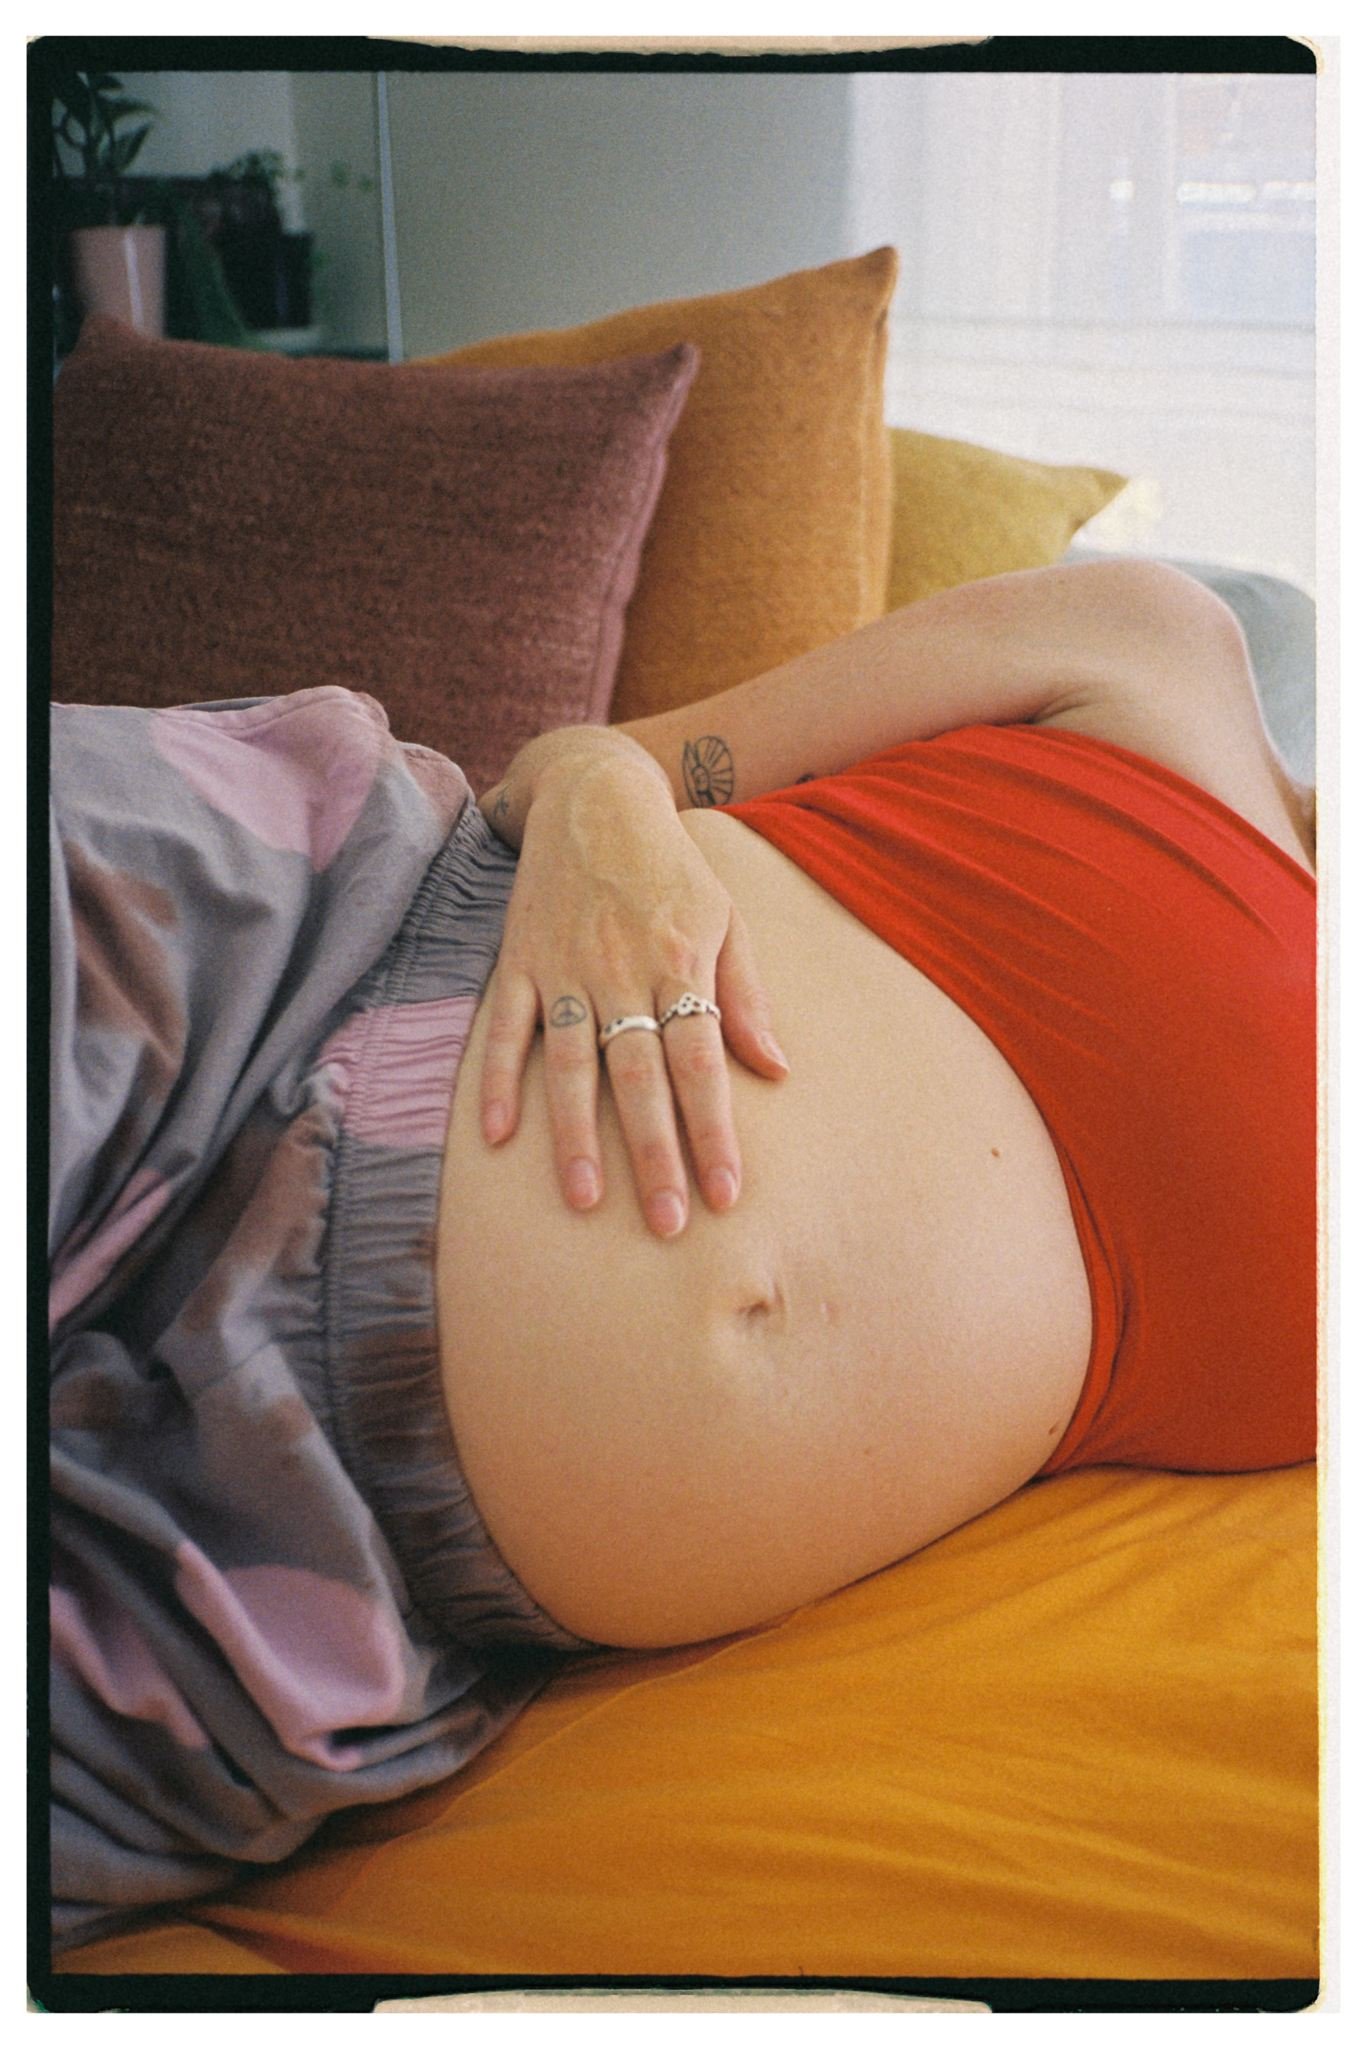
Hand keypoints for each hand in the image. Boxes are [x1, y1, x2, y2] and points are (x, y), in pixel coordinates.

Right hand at [478, 744, 787, 1235]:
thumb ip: (745, 996)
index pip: (702, 1064)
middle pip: (641, 1078)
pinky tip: (497, 1137)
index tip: (727, 1192)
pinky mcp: (519, 961)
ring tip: (586, 1200)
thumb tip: (776, 1069)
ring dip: (578, 1137)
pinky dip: (498, 1081)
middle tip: (667, 1221)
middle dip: (656, 1154)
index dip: (714, 1131)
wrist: (594, 796)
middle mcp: (622, 972)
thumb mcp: (725, 917)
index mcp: (679, 961)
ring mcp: (565, 968)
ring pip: (572, 1065)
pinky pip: (504, 1029)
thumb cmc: (671, 867)